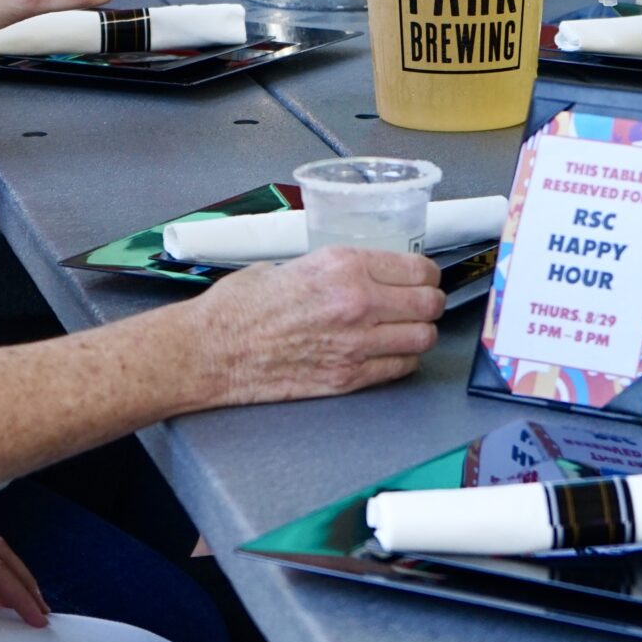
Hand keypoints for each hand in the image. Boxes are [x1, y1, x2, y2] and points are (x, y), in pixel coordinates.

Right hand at [190, 245, 445, 405]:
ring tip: (409, 329)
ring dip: (421, 333)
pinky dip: (402, 361)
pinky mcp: (347, 378)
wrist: (212, 351)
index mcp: (343, 266)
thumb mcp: (291, 264)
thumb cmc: (239, 307)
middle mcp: (357, 303)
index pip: (416, 269)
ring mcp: (355, 344)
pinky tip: (391, 354)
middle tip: (422, 303)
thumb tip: (359, 272)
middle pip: (428, 304)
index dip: (426, 274)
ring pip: (422, 339)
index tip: (423, 277)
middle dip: (429, 302)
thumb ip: (333, 269)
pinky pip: (399, 369)